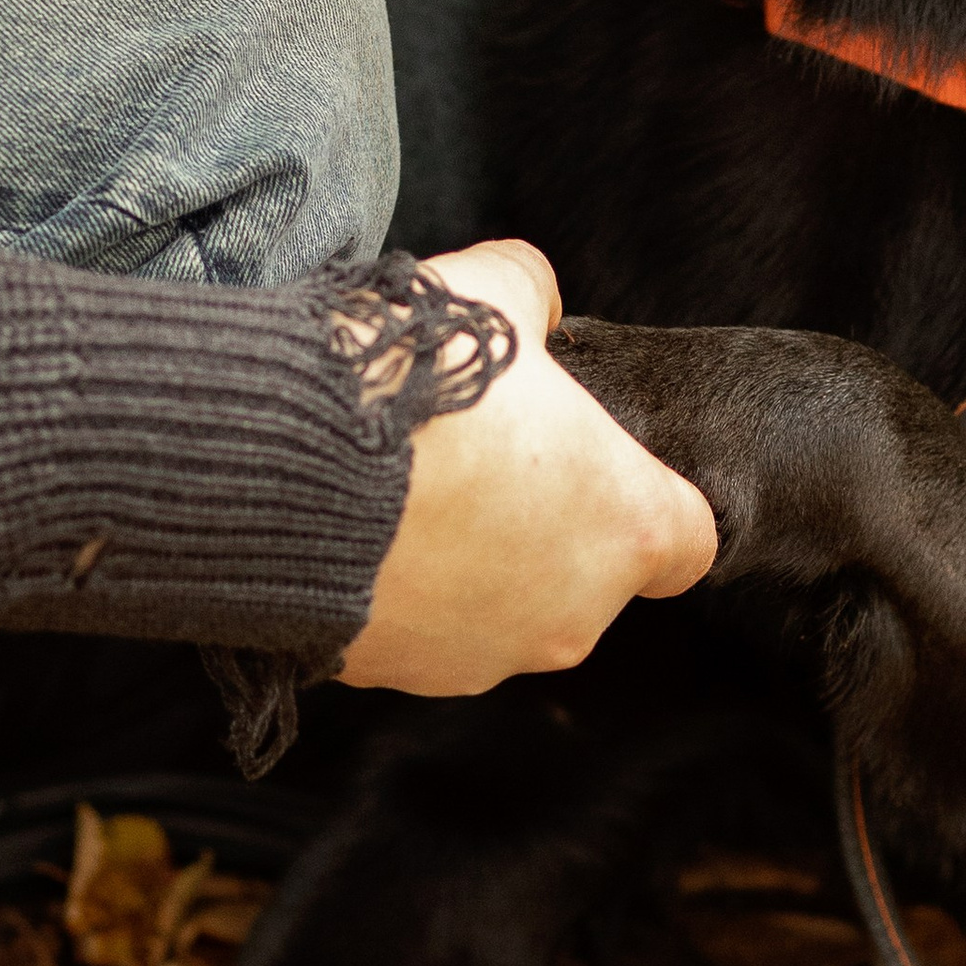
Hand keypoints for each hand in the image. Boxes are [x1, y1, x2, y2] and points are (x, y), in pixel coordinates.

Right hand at [337, 241, 717, 695]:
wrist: (278, 463)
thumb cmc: (409, 380)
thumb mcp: (490, 288)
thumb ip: (535, 295)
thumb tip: (533, 308)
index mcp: (626, 526)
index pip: (687, 538)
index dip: (646, 496)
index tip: (596, 461)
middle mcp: (571, 614)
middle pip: (585, 573)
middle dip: (544, 520)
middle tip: (479, 454)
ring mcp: (484, 656)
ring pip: (501, 606)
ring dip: (469, 557)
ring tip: (405, 483)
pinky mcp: (401, 676)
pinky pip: (420, 628)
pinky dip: (400, 587)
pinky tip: (356, 524)